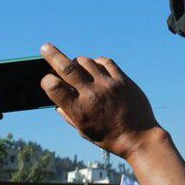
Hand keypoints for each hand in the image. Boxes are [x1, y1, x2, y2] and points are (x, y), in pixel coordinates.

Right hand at [41, 44, 159, 159]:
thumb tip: (57, 103)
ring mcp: (108, 84)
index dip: (47, 80)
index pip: (53, 86)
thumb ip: (69, 116)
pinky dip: (97, 62)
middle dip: (53, 55)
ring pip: (86, 62)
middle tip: (45, 47)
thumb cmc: (109, 137)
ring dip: (77, 61)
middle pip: (67, 67)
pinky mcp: (123, 80)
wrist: (139, 137)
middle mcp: (91, 94)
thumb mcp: (84, 131)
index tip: (48, 80)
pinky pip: (105, 62)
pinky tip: (95, 67)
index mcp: (78, 110)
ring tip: (76, 66)